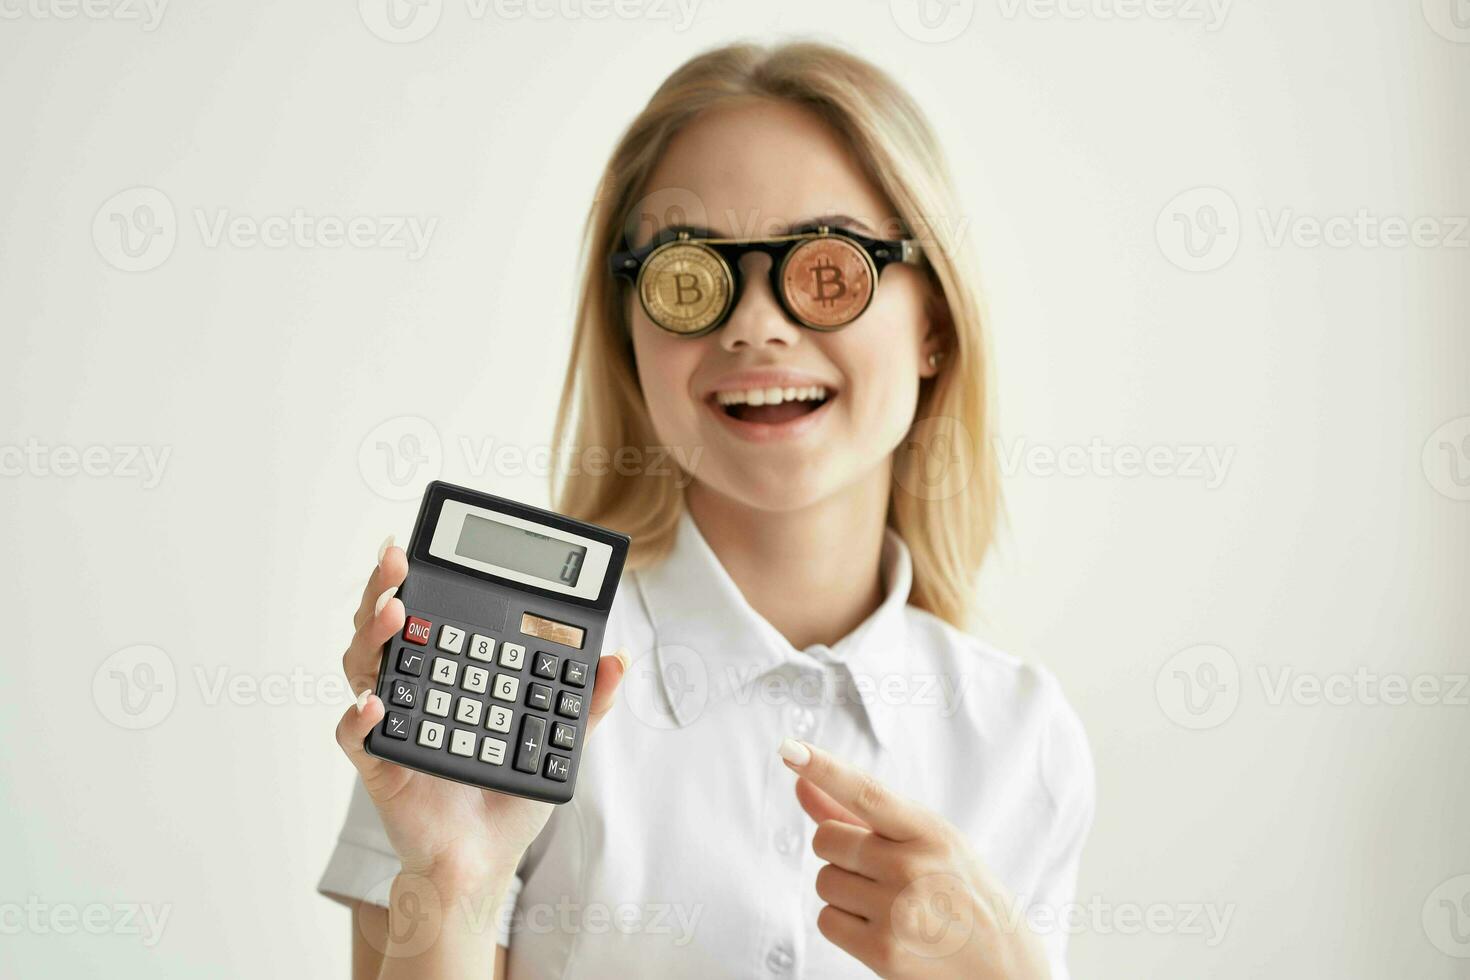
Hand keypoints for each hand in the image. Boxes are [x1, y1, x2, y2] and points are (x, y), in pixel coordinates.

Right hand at [334, 536, 627, 896]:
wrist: (483, 863)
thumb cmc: (508, 800)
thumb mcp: (555, 744)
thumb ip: (585, 704)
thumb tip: (617, 659)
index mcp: (448, 673)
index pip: (428, 614)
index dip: (418, 579)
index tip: (419, 544)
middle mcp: (414, 688)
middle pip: (384, 627)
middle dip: (384, 587)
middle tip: (395, 560)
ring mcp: (394, 721)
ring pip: (363, 667)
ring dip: (373, 635)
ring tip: (393, 613)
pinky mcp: (380, 764)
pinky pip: (357, 737)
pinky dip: (360, 718)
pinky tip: (377, 704)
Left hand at [780, 739, 1048, 979]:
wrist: (1001, 966)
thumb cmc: (958, 892)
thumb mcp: (927, 842)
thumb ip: (858, 813)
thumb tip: (800, 782)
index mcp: (930, 831)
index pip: (866, 793)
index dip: (825, 768)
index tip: (791, 750)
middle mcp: (913, 867)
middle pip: (826, 840)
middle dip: (840, 852)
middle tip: (879, 871)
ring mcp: (898, 911)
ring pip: (824, 881)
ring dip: (844, 891)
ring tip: (890, 904)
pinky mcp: (884, 951)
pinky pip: (826, 920)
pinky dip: (843, 924)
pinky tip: (881, 928)